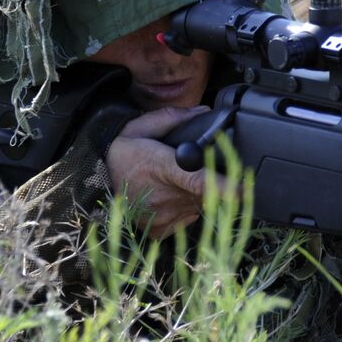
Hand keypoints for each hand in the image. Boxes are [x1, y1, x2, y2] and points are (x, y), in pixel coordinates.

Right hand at [105, 105, 216, 238]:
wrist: (96, 178)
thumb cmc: (124, 151)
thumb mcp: (142, 125)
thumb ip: (175, 117)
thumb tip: (205, 111)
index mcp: (162, 168)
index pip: (198, 180)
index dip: (224, 187)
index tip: (244, 189)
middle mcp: (163, 196)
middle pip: (206, 192)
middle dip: (211, 182)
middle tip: (194, 169)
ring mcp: (162, 216)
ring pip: (199, 206)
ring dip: (196, 195)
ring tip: (174, 182)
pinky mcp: (159, 230)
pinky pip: (187, 219)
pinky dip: (185, 208)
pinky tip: (169, 197)